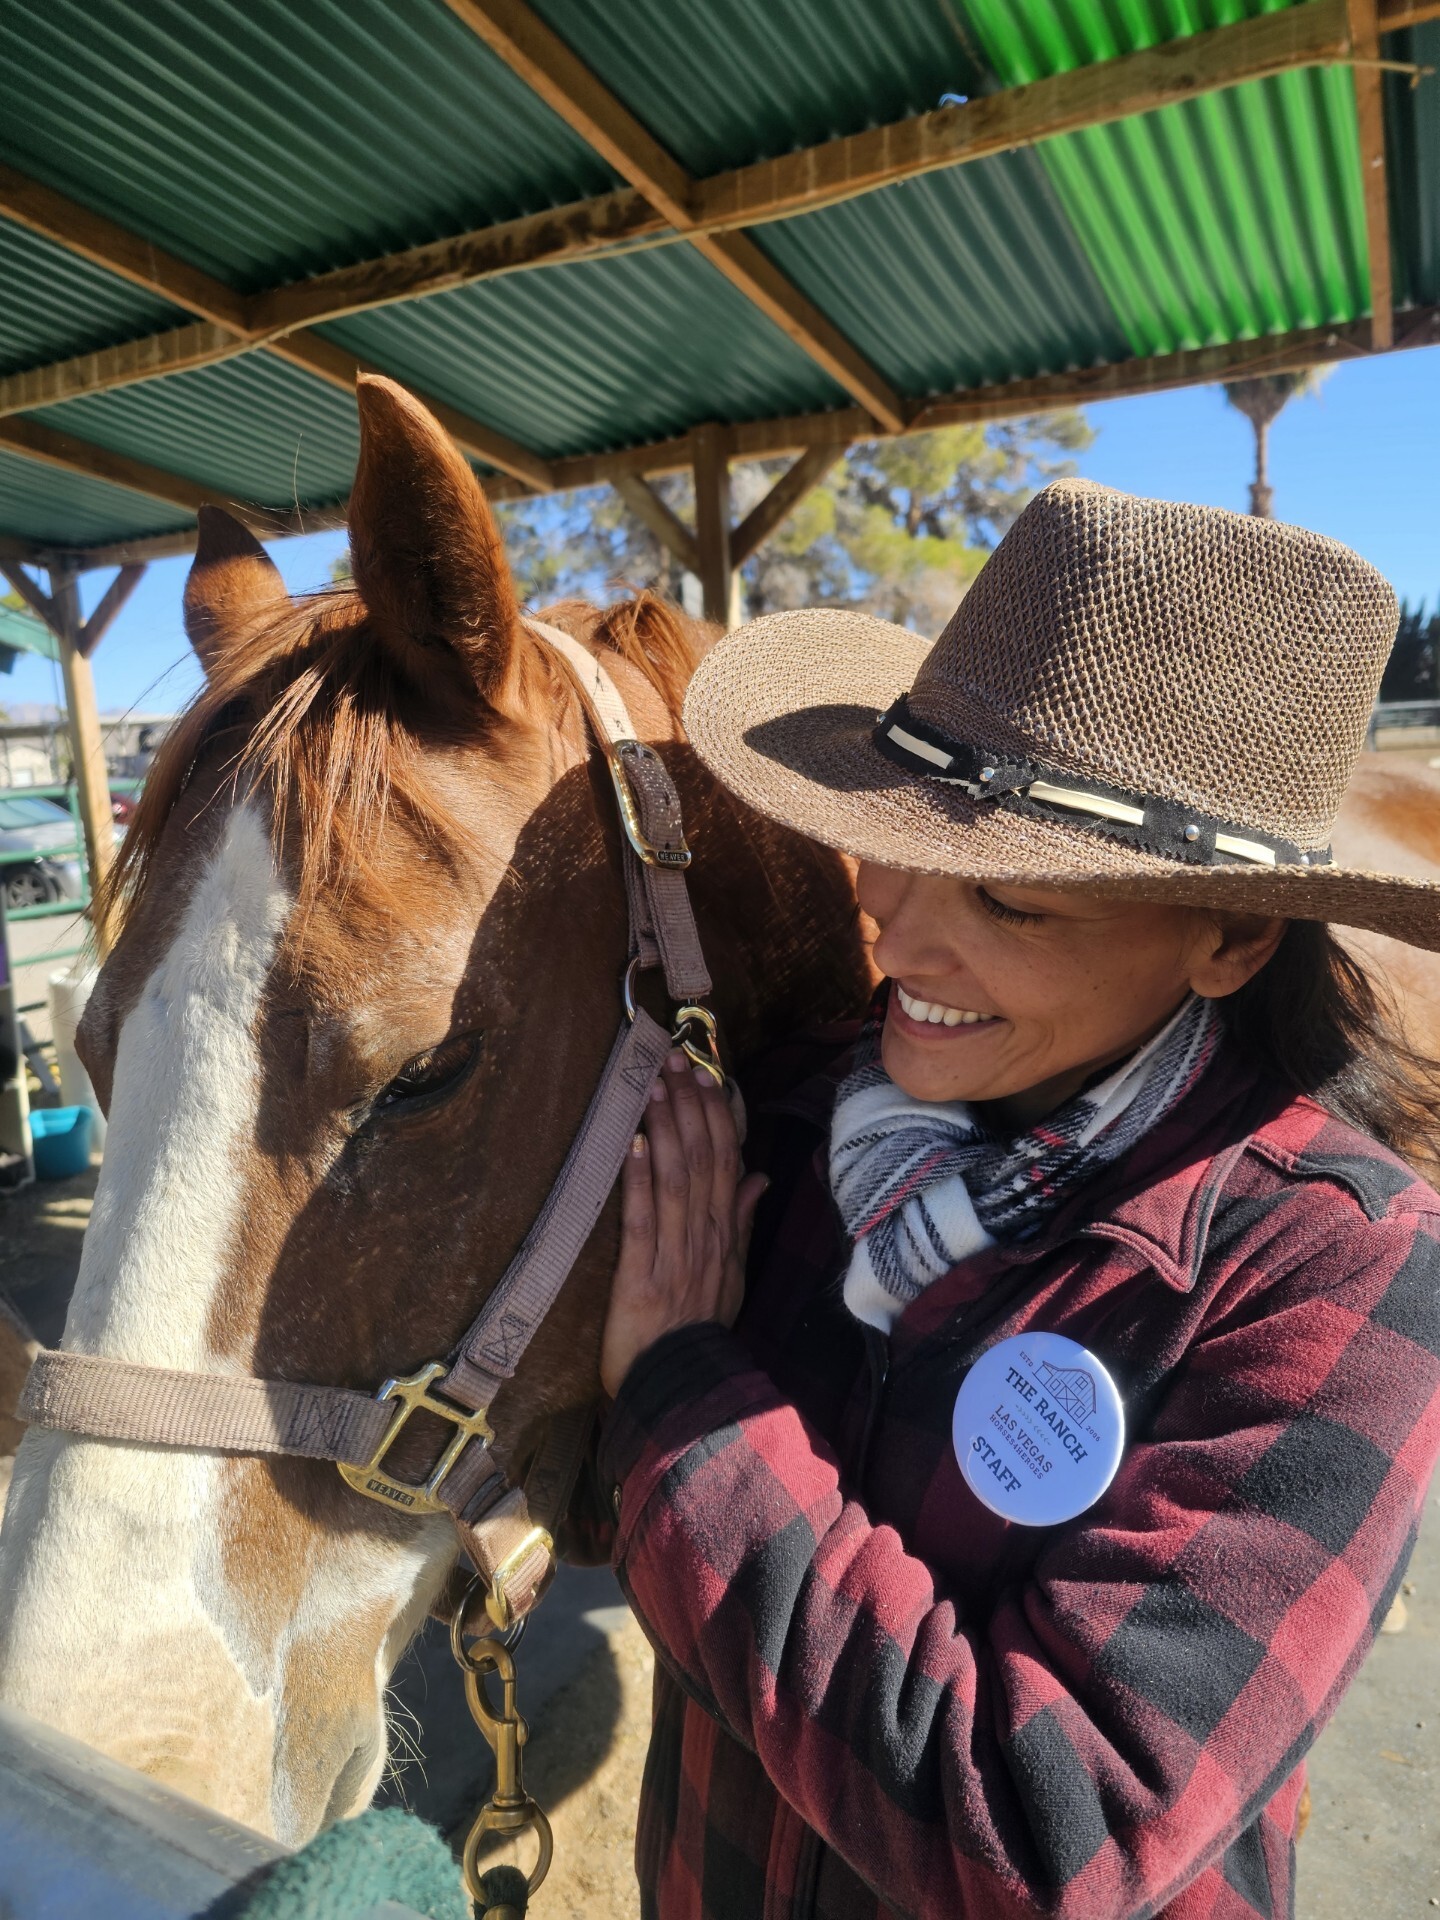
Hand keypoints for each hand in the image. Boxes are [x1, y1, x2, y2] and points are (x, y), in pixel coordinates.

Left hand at [600, 1049, 767, 1399]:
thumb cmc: (699, 1329)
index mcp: (724, 1234)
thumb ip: (741, 1222)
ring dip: (664, 1128)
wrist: (680, 1387)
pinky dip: (639, 1180)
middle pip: (701, 1160)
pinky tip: (634, 1144)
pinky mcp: (641, 1277)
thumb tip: (760, 1175)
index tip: (706, 1074)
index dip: (716, 1115)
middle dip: (687, 1107)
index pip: (726, 1162)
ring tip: (651, 1086)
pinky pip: (643, 1221)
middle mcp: (704, 1237)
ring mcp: (675, 1255)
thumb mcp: (731, 1274)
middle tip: (672, 1062)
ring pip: (675, 1179)